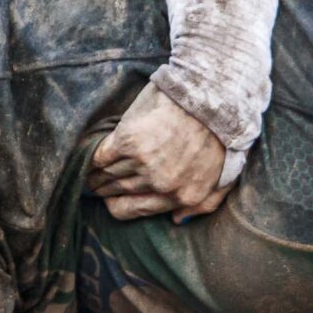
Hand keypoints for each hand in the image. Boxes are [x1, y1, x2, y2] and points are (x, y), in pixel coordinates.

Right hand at [90, 81, 233, 221]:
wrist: (215, 93)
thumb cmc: (223, 131)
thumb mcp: (225, 175)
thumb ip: (204, 202)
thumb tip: (176, 219)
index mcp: (183, 196)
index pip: (136, 210)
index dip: (119, 204)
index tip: (111, 198)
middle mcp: (161, 184)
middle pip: (118, 193)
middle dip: (104, 189)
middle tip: (94, 185)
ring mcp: (143, 163)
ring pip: (108, 175)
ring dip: (95, 175)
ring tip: (87, 172)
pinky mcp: (129, 140)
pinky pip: (102, 156)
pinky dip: (93, 157)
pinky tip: (89, 156)